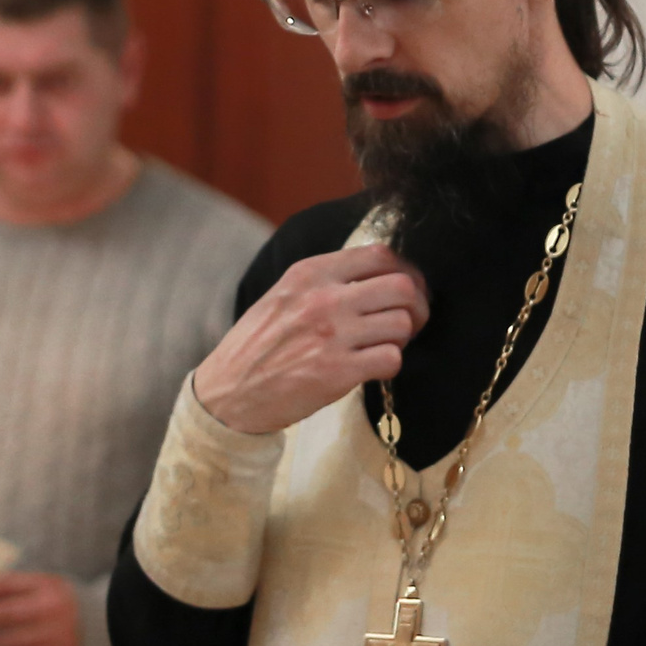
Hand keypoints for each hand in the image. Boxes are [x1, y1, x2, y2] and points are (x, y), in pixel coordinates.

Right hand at [191, 244, 428, 434]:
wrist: (229, 391)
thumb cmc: (258, 345)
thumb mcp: (282, 294)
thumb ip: (324, 280)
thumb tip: (375, 274)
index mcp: (310, 272)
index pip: (380, 254)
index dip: (404, 271)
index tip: (405, 289)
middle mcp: (324, 298)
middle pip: (402, 286)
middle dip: (416, 305)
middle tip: (409, 321)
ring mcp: (333, 335)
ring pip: (403, 324)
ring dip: (402, 338)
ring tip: (384, 345)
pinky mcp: (339, 372)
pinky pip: (392, 359)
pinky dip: (390, 364)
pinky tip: (373, 367)